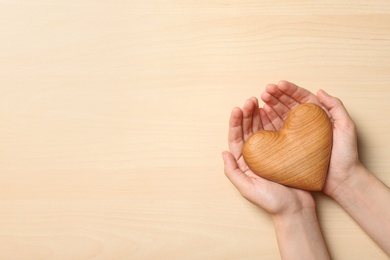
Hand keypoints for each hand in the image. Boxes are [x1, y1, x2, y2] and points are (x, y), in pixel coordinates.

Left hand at [222, 97, 313, 216]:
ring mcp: (269, 153)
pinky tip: (273, 111)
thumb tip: (224, 153)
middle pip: (248, 130)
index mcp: (243, 163)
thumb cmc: (271, 202)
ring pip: (261, 129)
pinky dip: (274, 121)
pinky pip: (276, 133)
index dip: (235, 123)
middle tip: (250, 100)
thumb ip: (233, 172)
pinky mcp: (282, 151)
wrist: (296, 210)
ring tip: (260, 101)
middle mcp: (254, 156)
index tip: (238, 109)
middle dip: (247, 114)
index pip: (236, 138)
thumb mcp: (247, 189)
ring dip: (259, 115)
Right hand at [261, 80, 359, 198]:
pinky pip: (276, 130)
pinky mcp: (289, 145)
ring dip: (270, 105)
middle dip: (276, 95)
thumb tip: (319, 90)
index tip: (279, 84)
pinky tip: (261, 114)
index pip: (302, 97)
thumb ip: (336, 106)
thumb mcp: (346, 127)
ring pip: (280, 115)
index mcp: (318, 114)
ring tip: (260, 99)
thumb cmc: (346, 154)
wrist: (341, 180)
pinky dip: (267, 121)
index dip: (290, 90)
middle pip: (288, 104)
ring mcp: (296, 133)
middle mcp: (305, 122)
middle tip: (266, 90)